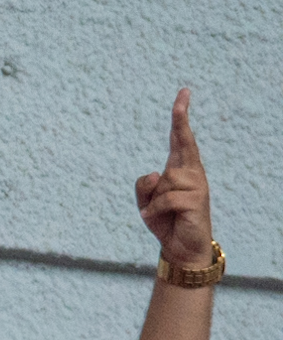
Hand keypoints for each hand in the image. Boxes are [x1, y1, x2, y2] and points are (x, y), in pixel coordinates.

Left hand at [136, 89, 213, 265]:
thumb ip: (143, 186)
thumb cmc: (165, 220)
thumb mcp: (145, 202)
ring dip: (154, 199)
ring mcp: (197, 186)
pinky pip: (165, 198)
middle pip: (183, 142)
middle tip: (183, 92)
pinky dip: (155, 210)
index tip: (183, 93)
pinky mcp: (197, 201)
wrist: (180, 247)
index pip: (179, 138)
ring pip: (164, 179)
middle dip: (181, 118)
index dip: (180, 116)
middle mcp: (191, 172)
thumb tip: (155, 172)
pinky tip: (157, 218)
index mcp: (180, 168)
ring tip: (160, 211)